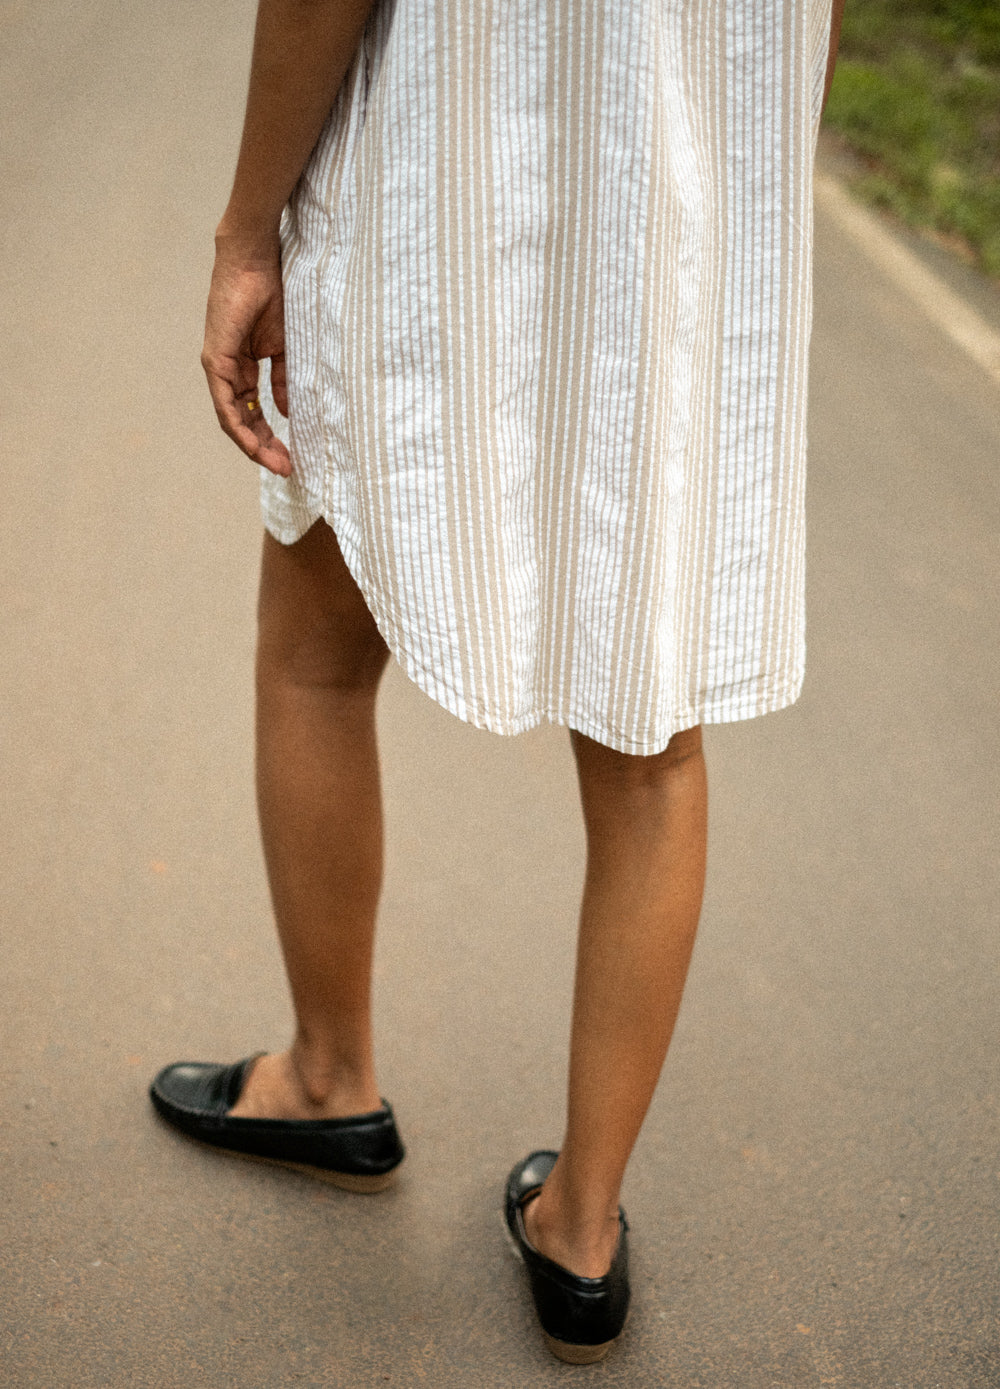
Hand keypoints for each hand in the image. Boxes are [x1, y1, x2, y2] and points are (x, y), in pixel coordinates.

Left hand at [201, 230, 291, 476]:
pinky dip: (238, 426)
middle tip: (286, 468)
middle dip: (265, 448)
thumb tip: (286, 411)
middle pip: (243, 422)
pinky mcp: (215, 360)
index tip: (291, 457)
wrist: (256, 262)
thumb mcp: (283, 347)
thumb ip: (282, 380)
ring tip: (275, 463)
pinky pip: (224, 403)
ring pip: (231, 419)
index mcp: (244, 368)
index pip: (254, 413)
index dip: (271, 437)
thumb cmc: (271, 294)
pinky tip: (253, 444)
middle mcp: (228, 372)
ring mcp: (218, 367)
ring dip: (253, 445)